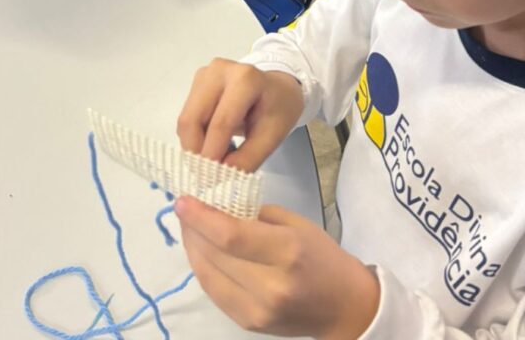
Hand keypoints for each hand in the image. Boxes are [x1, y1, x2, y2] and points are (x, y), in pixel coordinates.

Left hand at [175, 198, 379, 339]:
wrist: (342, 306)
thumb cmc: (321, 255)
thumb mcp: (296, 224)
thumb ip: (256, 217)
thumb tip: (218, 209)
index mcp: (287, 251)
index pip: (231, 235)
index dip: (201, 218)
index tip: (182, 200)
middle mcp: (270, 284)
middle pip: (215, 255)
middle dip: (192, 229)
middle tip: (184, 208)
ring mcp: (256, 309)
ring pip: (208, 276)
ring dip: (193, 249)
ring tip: (188, 228)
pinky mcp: (247, 324)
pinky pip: (214, 292)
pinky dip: (203, 269)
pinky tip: (201, 252)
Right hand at [177, 58, 303, 169]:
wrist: (278, 88)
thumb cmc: (278, 109)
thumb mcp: (271, 138)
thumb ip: (246, 160)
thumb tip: (217, 176)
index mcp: (245, 79)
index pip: (221, 122)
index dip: (212, 153)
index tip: (210, 179)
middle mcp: (219, 70)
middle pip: (193, 118)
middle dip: (196, 150)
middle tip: (207, 173)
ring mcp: (205, 73)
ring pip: (186, 119)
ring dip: (194, 144)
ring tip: (215, 156)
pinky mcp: (198, 81)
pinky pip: (187, 116)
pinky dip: (195, 135)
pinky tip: (213, 141)